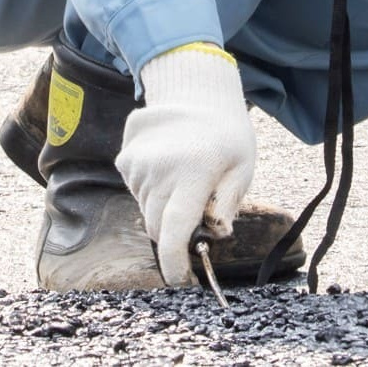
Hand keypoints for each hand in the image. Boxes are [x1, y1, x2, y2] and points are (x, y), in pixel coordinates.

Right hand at [115, 43, 255, 285]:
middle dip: (173, 233)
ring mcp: (138, 163)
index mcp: (191, 174)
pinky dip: (151, 191)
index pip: (174, 230)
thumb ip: (227, 204)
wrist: (194, 89)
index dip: (174, 262)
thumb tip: (215, 234)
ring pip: (146, 209)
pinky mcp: (126, 158)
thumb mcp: (242, 167)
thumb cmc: (225, 133)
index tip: (179, 279)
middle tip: (194, 213)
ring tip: (183, 181)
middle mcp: (159, 170)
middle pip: (158, 226)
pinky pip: (137, 191)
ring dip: (163, 208)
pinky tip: (168, 169)